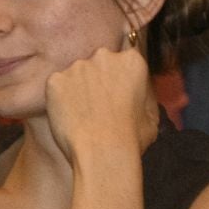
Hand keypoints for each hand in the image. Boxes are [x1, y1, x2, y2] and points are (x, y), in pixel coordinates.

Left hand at [44, 43, 157, 165]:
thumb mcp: (152, 113)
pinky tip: (70, 117)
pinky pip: (57, 86)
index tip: (117, 91)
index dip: (120, 76)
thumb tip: (138, 89)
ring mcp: (77, 67)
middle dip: (99, 79)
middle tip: (100, 105)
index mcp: (132, 60)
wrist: (102, 152)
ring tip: (83, 115)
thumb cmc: (132, 137)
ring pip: (76, 74)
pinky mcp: (56, 80)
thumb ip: (143, 93)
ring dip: (79, 88)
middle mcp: (104, 56)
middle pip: (99, 62)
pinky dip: (61, 99)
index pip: (125, 57)